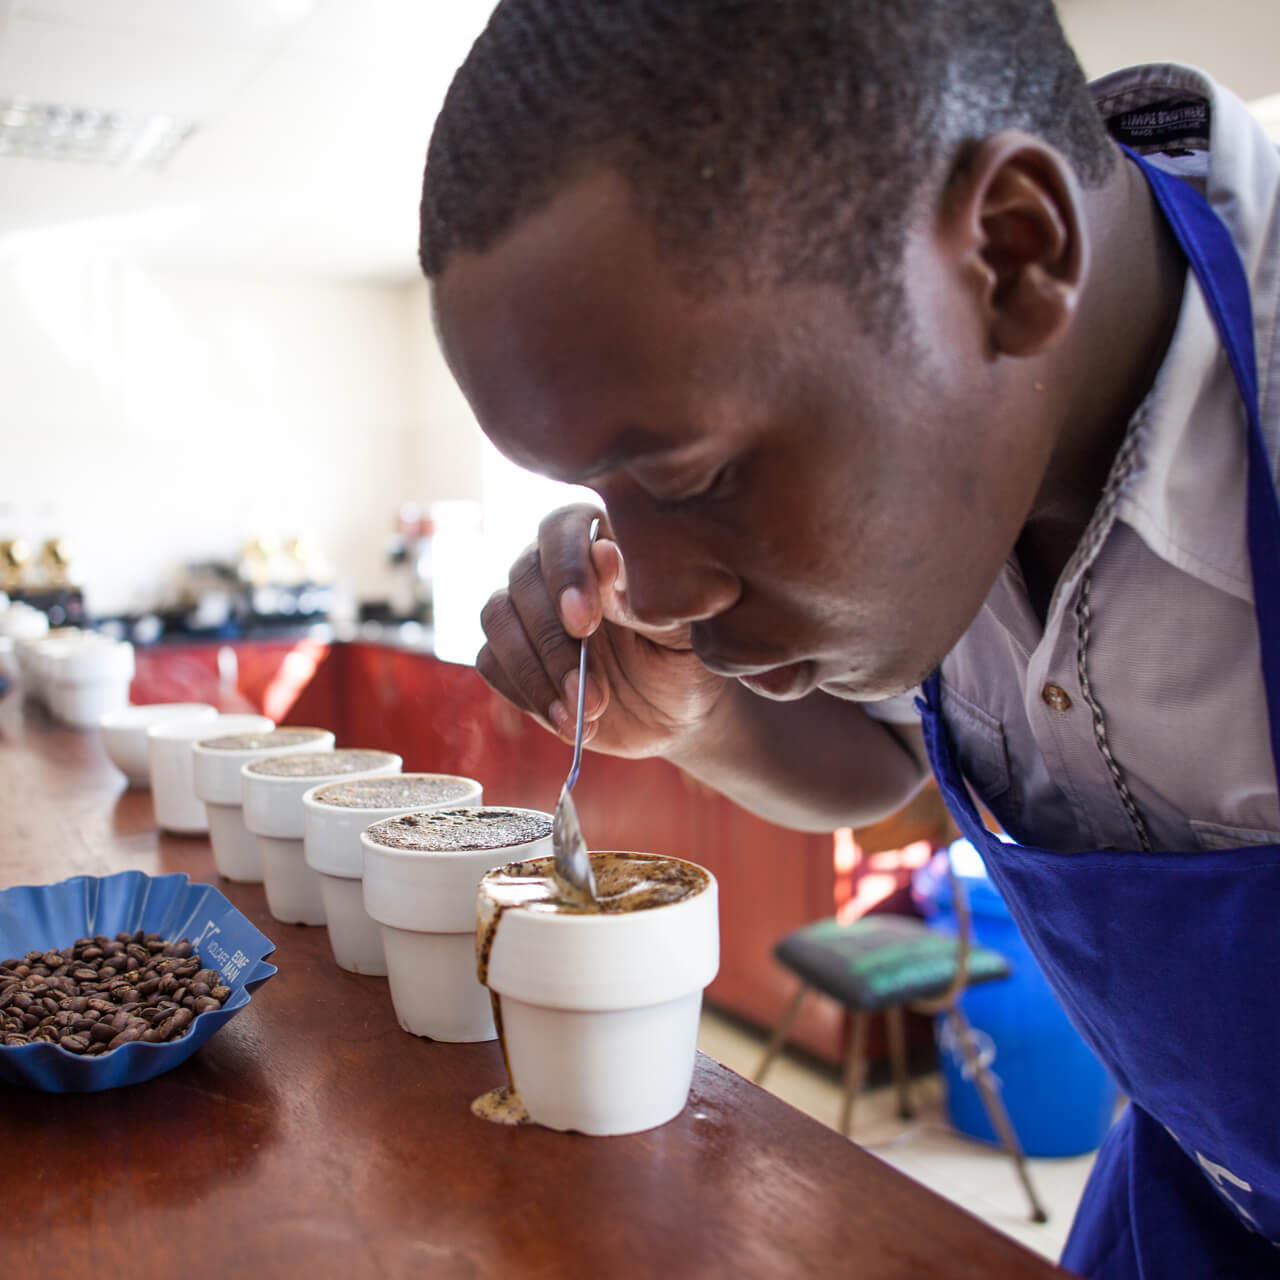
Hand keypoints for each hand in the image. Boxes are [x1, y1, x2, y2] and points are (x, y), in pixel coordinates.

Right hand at [477, 503, 728, 757]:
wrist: (674, 712)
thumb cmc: (685, 659)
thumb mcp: (678, 632)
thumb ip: (638, 597)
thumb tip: (603, 553)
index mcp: (600, 541)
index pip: (561, 529)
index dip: (565, 572)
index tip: (585, 624)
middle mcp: (556, 568)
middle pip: (523, 578)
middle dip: (554, 642)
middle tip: (595, 692)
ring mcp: (530, 611)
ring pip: (498, 619)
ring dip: (534, 673)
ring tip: (585, 714)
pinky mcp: (514, 654)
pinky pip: (491, 662)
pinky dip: (526, 695)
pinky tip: (569, 722)